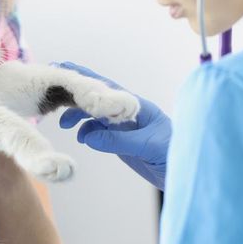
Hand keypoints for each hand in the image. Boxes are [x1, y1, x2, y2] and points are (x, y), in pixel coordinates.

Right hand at [53, 62, 170, 189]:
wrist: (189, 174)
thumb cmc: (177, 154)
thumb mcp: (148, 146)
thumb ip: (118, 140)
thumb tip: (86, 135)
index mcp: (139, 107)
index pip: (108, 88)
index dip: (87, 78)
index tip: (65, 69)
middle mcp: (130, 114)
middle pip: (99, 98)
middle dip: (77, 94)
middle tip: (53, 93)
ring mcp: (126, 128)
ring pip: (97, 115)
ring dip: (80, 115)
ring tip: (64, 123)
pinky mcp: (124, 143)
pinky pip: (100, 132)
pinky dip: (87, 132)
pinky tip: (81, 137)